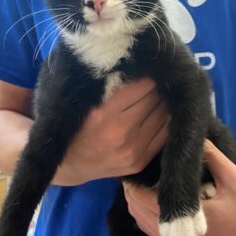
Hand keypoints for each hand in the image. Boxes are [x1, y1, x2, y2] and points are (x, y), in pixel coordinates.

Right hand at [53, 78, 169, 185]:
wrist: (69, 165)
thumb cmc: (76, 126)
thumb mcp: (87, 102)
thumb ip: (112, 88)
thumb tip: (142, 71)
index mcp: (103, 113)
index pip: (142, 86)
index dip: (147, 77)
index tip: (147, 73)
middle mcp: (120, 132)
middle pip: (154, 100)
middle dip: (156, 89)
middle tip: (155, 84)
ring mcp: (132, 150)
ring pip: (163, 116)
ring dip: (163, 104)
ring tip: (158, 99)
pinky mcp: (139, 162)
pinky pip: (165, 135)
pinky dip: (165, 121)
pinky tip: (160, 115)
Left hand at [123, 140, 235, 235]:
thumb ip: (214, 158)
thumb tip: (196, 136)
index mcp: (187, 221)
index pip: (143, 198)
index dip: (135, 179)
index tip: (137, 160)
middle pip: (136, 210)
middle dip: (134, 188)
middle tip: (139, 166)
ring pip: (141, 222)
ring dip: (138, 202)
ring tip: (145, 179)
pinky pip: (152, 232)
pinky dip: (147, 215)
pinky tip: (157, 198)